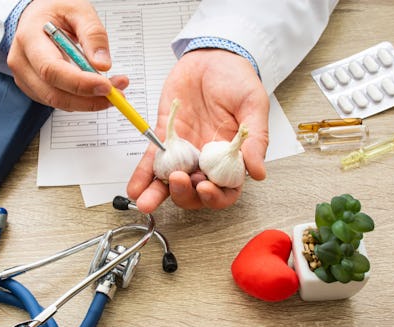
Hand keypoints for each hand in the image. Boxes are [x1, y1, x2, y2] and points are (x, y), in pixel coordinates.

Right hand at [7, 0, 128, 110]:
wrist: (37, 15)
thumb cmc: (55, 10)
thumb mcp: (78, 10)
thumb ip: (93, 35)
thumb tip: (102, 65)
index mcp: (29, 38)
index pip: (51, 69)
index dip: (80, 83)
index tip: (106, 86)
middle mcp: (22, 62)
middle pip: (54, 93)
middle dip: (89, 99)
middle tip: (116, 93)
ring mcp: (26, 78)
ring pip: (58, 102)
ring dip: (88, 102)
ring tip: (112, 88)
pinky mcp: (34, 88)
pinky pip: (59, 102)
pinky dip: (81, 100)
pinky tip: (95, 89)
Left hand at [127, 49, 268, 211]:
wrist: (212, 58)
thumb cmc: (237, 81)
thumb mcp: (253, 106)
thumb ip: (256, 139)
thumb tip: (258, 172)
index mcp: (230, 158)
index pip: (225, 190)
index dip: (216, 197)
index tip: (206, 189)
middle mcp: (205, 160)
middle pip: (194, 191)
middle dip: (184, 194)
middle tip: (179, 181)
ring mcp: (184, 152)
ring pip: (169, 182)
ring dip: (157, 194)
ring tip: (145, 201)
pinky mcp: (165, 139)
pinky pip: (152, 161)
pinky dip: (142, 175)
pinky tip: (135, 188)